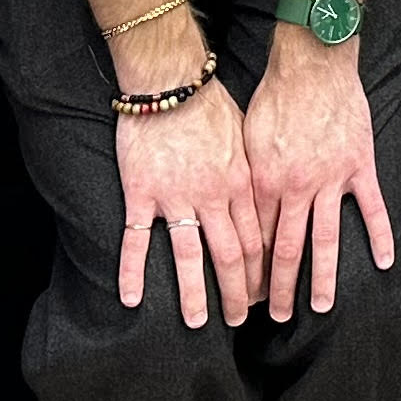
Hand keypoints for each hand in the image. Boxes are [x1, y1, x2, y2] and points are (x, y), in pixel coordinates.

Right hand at [114, 78, 259, 326]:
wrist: (170, 77)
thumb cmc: (210, 103)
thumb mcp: (246, 138)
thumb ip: (253, 175)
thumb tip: (269, 202)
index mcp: (242, 183)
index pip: (259, 240)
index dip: (264, 272)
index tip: (265, 294)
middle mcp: (213, 195)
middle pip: (232, 255)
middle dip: (239, 292)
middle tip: (239, 320)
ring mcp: (176, 196)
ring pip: (190, 256)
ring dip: (195, 294)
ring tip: (196, 323)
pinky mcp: (142, 192)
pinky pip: (138, 239)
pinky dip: (134, 271)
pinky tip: (131, 299)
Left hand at [243, 36, 393, 318]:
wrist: (311, 62)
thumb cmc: (275, 94)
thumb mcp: (245, 139)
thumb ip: (248, 179)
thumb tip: (242, 211)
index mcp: (265, 182)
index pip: (258, 238)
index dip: (252, 269)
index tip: (248, 293)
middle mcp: (298, 187)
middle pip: (288, 250)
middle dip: (280, 288)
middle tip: (275, 317)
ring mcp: (331, 179)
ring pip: (327, 239)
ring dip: (322, 278)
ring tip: (320, 307)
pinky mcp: (358, 165)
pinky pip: (371, 207)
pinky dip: (379, 236)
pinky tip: (384, 262)